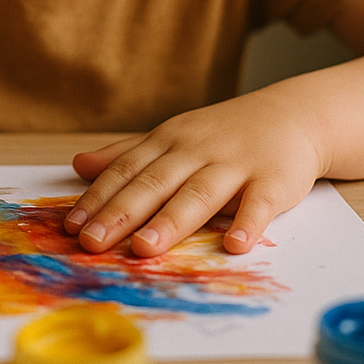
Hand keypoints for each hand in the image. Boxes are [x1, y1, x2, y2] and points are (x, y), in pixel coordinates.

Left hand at [64, 89, 325, 256]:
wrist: (292, 115)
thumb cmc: (222, 134)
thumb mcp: (172, 137)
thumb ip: (127, 154)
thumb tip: (78, 165)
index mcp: (169, 141)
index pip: (127, 170)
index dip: (98, 198)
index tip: (71, 226)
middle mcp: (196, 150)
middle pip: (155, 183)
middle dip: (122, 213)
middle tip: (92, 242)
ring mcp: (235, 164)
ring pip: (199, 194)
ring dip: (171, 221)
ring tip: (144, 248)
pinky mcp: (273, 180)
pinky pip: (259, 203)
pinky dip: (248, 222)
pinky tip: (235, 244)